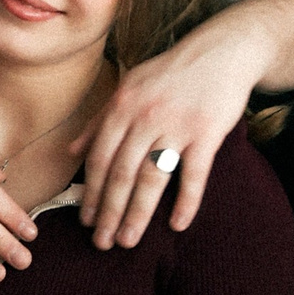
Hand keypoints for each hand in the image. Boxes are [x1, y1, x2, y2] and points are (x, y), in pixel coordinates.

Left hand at [76, 11, 270, 250]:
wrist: (221, 51)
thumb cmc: (171, 71)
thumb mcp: (129, 86)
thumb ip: (99, 120)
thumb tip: (71, 151)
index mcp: (123, 106)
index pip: (100, 158)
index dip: (91, 192)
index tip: (86, 220)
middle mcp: (145, 116)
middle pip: (121, 173)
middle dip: (109, 212)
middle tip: (102, 242)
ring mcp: (177, 124)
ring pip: (152, 178)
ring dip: (138, 214)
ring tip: (128, 241)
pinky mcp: (207, 132)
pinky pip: (194, 173)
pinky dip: (186, 201)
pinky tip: (177, 224)